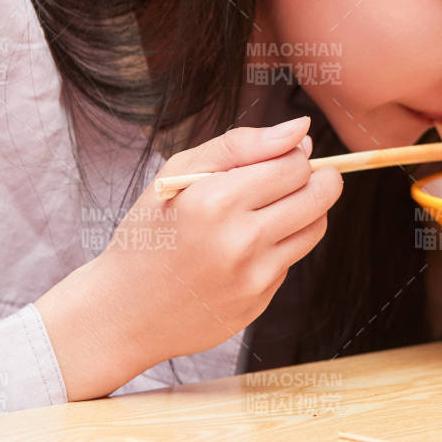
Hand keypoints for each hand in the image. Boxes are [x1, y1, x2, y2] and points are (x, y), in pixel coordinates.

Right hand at [34, 116, 341, 399]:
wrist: (122, 311)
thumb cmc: (150, 233)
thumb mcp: (177, 175)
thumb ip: (242, 145)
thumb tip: (300, 130)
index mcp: (215, 200)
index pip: (295, 166)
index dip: (295, 156)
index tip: (284, 157)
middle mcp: (239, 241)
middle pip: (319, 196)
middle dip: (318, 179)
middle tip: (299, 177)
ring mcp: (252, 277)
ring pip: (315, 228)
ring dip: (306, 212)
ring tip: (272, 209)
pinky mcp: (258, 303)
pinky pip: (290, 262)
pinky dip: (279, 248)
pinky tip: (245, 250)